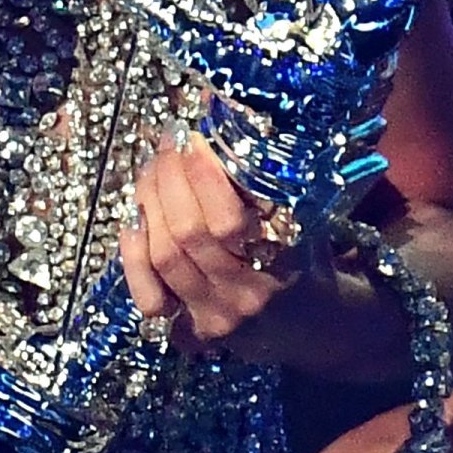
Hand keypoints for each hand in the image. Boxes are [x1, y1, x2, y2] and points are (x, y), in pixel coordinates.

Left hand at [118, 129, 310, 361]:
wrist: (317, 329)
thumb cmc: (310, 263)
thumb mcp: (309, 223)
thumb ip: (274, 188)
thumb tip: (225, 122)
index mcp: (282, 265)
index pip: (226, 221)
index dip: (201, 175)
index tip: (194, 138)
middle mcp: (245, 295)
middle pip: (186, 233)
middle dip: (170, 178)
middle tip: (170, 144)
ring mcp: (215, 316)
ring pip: (164, 256)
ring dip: (151, 203)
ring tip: (155, 169)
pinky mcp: (191, 330)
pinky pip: (149, 294)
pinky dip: (134, 253)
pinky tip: (136, 218)